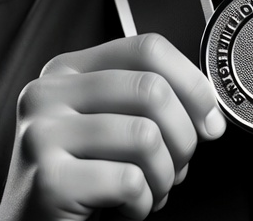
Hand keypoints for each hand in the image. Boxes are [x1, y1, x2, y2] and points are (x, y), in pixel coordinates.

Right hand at [0, 33, 225, 220]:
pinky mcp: (49, 179)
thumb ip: (147, 101)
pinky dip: (143, 203)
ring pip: (145, 137)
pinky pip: (129, 181)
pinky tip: (128, 208)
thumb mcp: (109, 123)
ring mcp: (43, 133)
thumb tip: (209, 111)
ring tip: (149, 190)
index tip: (209, 118)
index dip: (190, 81)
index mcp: (68, 68)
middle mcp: (49, 92)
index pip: (146, 48)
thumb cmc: (81, 178)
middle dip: (183, 137)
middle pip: (152, 89)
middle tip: (177, 166)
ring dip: (163, 176)